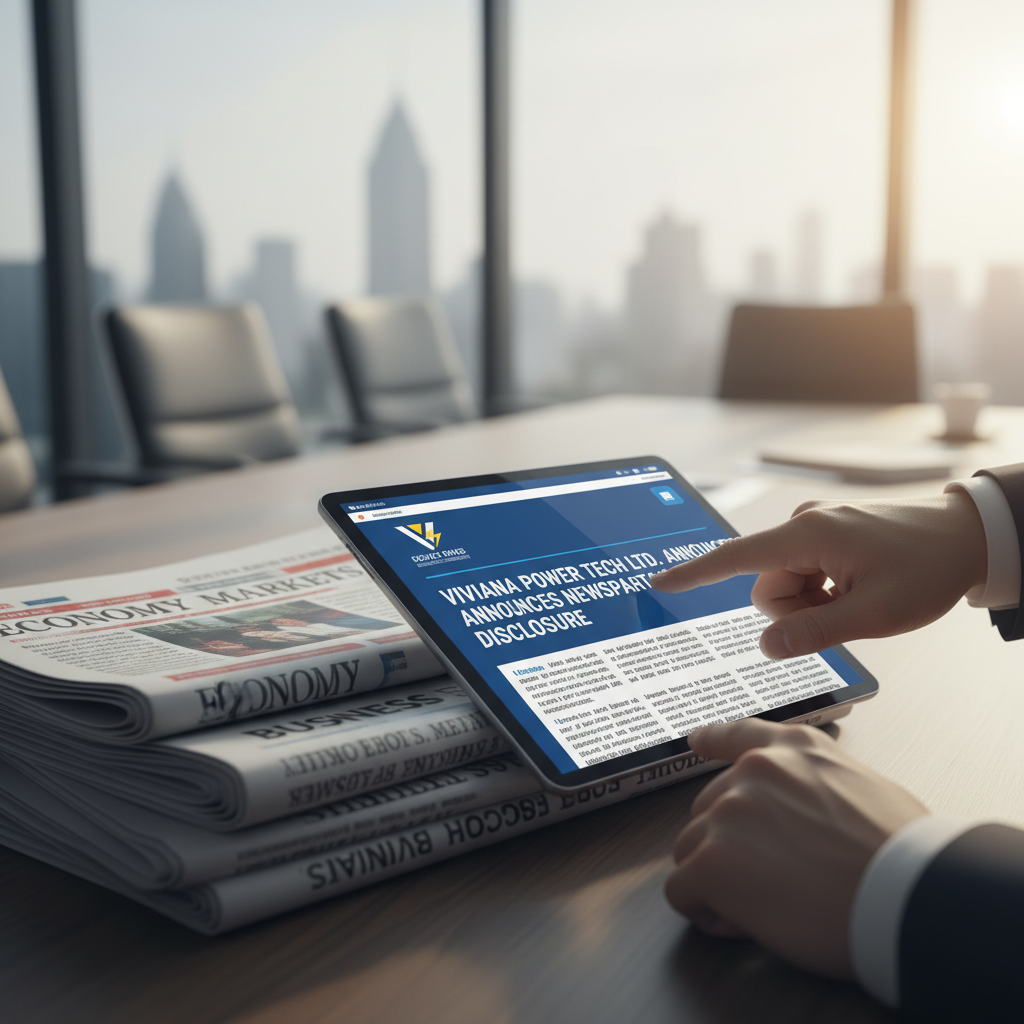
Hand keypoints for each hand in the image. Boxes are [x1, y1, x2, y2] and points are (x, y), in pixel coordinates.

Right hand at [651, 491, 985, 657]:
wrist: (969, 536)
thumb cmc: (929, 568)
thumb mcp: (874, 614)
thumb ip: (814, 632)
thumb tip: (766, 645)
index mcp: (808, 535)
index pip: (735, 558)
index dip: (694, 574)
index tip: (659, 582)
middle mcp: (804, 524)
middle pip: (765, 585)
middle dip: (794, 610)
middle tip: (844, 610)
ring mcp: (816, 527)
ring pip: (784, 584)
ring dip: (811, 602)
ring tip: (856, 599)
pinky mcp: (827, 534)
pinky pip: (803, 573)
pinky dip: (822, 591)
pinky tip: (857, 589)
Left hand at [665, 718, 927, 977]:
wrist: (906, 895)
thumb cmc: (903, 856)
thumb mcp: (866, 785)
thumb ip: (820, 784)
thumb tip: (811, 809)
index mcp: (793, 750)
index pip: (738, 735)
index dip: (713, 740)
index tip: (696, 741)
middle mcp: (753, 772)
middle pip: (709, 809)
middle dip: (729, 845)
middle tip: (774, 879)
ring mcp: (728, 813)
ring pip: (690, 850)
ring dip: (716, 880)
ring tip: (768, 904)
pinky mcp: (713, 862)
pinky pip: (682, 890)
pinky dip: (703, 910)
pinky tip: (742, 922)